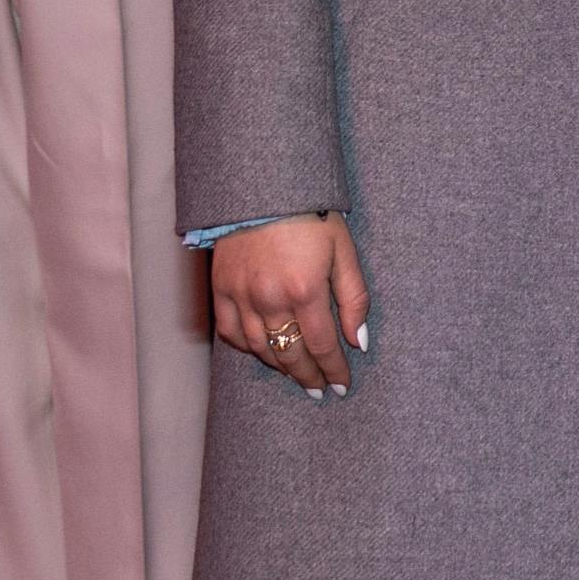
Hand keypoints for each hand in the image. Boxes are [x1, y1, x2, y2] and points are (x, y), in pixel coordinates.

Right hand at [212, 213, 368, 395]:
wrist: (263, 189)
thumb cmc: (311, 216)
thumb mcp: (344, 251)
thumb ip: (354, 298)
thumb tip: (358, 340)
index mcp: (305, 291)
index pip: (323, 345)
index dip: (334, 370)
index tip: (342, 385)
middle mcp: (270, 300)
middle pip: (291, 354)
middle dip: (308, 376)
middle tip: (320, 390)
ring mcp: (241, 296)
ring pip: (260, 348)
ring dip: (280, 366)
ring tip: (296, 375)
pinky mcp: (220, 289)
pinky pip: (230, 332)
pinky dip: (246, 347)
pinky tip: (262, 352)